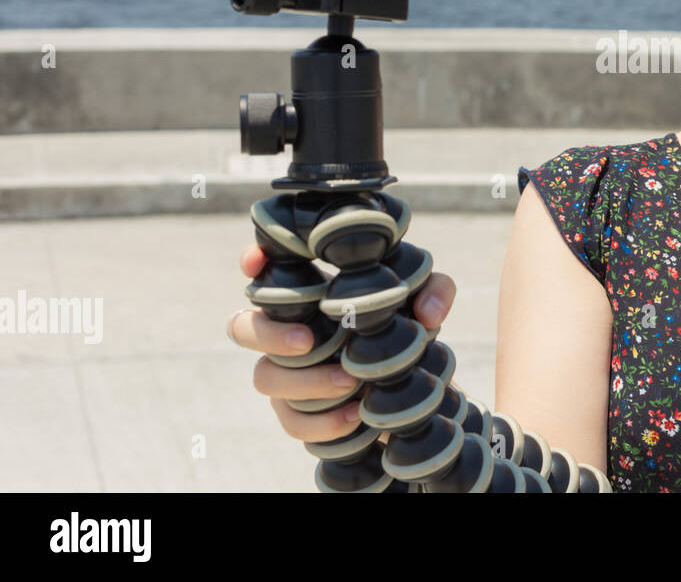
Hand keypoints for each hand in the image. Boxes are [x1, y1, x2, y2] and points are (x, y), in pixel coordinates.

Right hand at [228, 243, 456, 444]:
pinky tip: (355, 417)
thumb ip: (435, 290)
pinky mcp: (298, 413)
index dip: (251, 261)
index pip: (266, 271)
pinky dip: (321, 422)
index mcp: (308, 292)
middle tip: (309, 341)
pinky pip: (292, 422)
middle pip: (242, 328)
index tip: (255, 264)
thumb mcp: (426, 300)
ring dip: (305, 382)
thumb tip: (428, 314)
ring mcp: (287, 373)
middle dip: (268, 334)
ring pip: (265, 377)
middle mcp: (287, 329)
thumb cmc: (407, 326)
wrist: (417, 384)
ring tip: (350, 383)